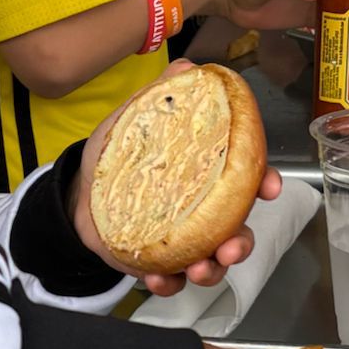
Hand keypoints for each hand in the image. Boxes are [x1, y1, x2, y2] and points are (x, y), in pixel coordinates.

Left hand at [71, 60, 282, 297]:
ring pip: (211, 261)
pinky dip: (168, 283)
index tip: (270, 188)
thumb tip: (189, 65)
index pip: (246, 178)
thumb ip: (165, 93)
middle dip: (242, 242)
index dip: (265, 183)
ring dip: (212, 270)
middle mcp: (203, 210)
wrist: (78, 192)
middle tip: (232, 247)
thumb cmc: (117, 156)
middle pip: (237, 229)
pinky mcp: (157, 262)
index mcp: (207, 175)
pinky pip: (171, 280)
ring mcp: (182, 240)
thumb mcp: (137, 117)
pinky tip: (156, 279)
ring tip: (198, 269)